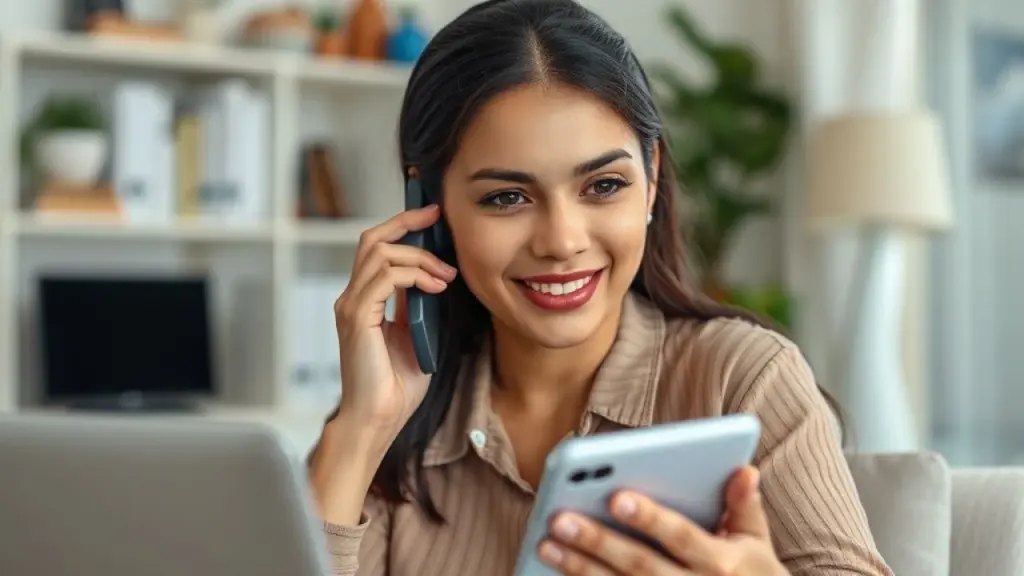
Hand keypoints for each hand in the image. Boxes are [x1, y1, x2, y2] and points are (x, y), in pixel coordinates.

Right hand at [331, 204, 457, 443]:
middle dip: (407, 222)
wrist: (378, 419)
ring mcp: (352, 305)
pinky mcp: (357, 317)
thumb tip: (439, 275)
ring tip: (446, 275)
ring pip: (380, 252)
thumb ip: (420, 305)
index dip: (404, 226)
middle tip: (438, 217)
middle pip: (372, 238)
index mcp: (365, 300)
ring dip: (420, 256)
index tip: (433, 216)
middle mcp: (353, 297)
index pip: (378, 248)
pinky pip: (386, 277)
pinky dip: (415, 275)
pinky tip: (436, 287)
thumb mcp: (417, 335)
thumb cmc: (397, 386)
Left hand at [538, 466, 787, 575]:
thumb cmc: (751, 573)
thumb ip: (744, 505)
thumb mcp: (757, 542)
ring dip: (580, 569)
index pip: (681, 537)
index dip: (651, 519)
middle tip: (559, 518)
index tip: (616, 497)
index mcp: (720, 563)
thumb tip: (744, 469)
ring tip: (546, 543)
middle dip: (599, 542)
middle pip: (640, 566)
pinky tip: (555, 572)